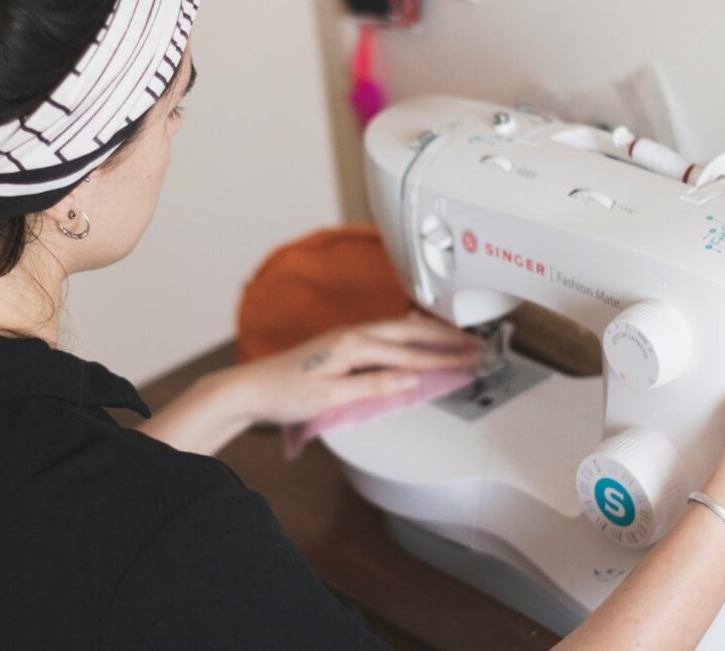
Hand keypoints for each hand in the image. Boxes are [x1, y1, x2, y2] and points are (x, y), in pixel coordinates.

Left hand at [238, 312, 482, 425]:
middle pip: (409, 330)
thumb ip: (373, 386)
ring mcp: (346, 336)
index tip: (469, 359)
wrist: (250, 388)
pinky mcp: (341, 344)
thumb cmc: (283, 393)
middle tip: (474, 343)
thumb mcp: (331, 397)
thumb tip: (409, 379)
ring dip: (429, 332)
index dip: (443, 357)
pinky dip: (409, 335)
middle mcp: (352, 334)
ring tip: (455, 337)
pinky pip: (386, 334)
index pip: (409, 351)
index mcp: (353, 344)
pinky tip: (415, 338)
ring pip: (399, 328)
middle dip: (445, 336)